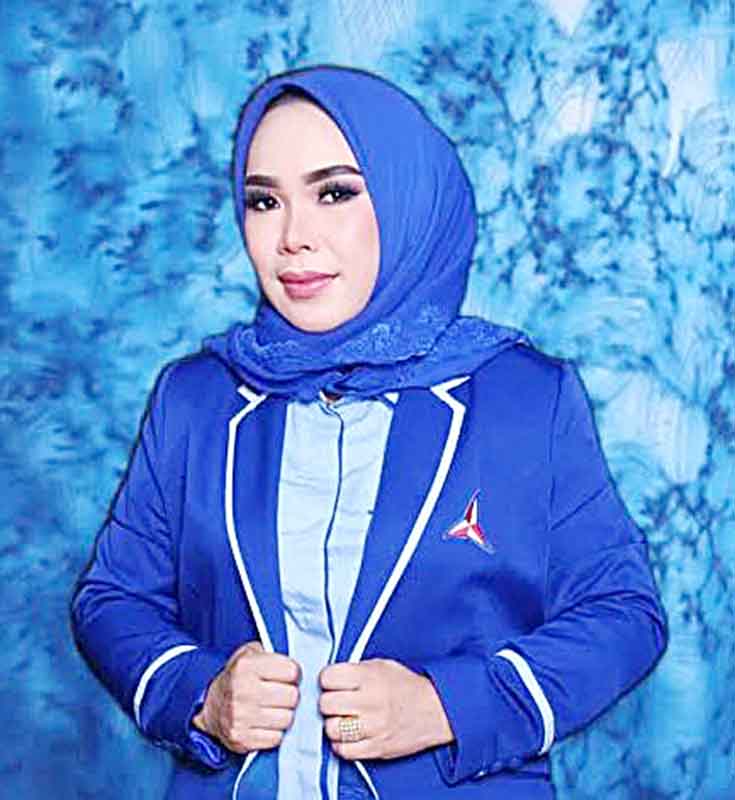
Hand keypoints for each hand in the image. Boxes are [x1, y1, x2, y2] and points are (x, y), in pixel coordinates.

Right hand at [192, 641, 300, 752]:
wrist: (211, 707)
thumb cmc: (237, 678)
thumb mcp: (249, 654)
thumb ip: (271, 651)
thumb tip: (296, 662)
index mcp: (246, 666)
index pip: (292, 671)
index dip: (294, 673)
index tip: (288, 675)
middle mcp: (242, 691)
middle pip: (293, 696)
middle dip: (291, 694)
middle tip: (282, 693)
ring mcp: (241, 718)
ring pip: (287, 719)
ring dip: (285, 714)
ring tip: (274, 708)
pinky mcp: (242, 739)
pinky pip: (276, 738)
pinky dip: (275, 731)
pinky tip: (266, 723)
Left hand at [319, 658, 453, 759]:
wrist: (437, 710)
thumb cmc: (408, 686)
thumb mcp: (383, 665)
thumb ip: (356, 669)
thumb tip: (330, 676)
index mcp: (370, 677)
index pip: (328, 677)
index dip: (327, 679)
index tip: (332, 681)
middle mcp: (370, 702)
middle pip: (326, 704)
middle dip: (329, 701)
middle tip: (338, 700)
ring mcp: (373, 727)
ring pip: (332, 729)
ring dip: (334, 723)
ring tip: (344, 718)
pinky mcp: (377, 748)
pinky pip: (344, 750)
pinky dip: (342, 744)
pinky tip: (350, 735)